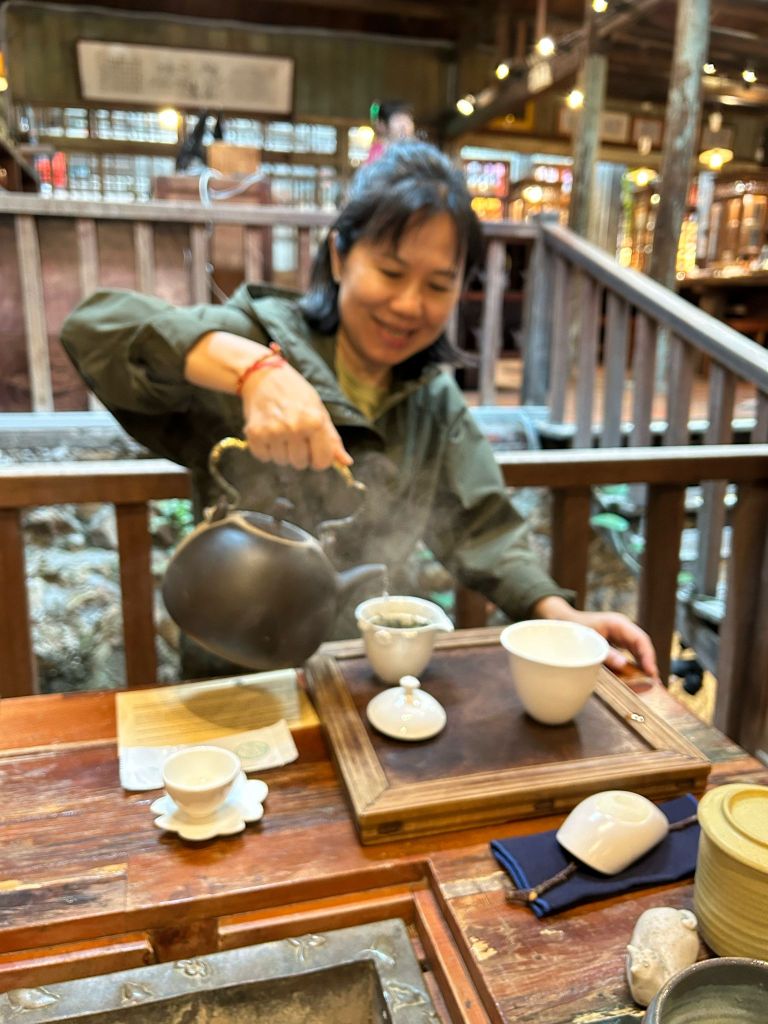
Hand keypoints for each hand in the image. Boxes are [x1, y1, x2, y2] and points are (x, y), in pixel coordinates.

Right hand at [240, 360, 351, 471]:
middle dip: (299, 454)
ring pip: (282, 461)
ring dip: (282, 451)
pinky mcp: (254, 433)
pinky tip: (268, 432)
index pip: (322, 462)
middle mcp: (294, 427)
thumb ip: (332, 439)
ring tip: (280, 430)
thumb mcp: (319, 411)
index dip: (319, 459)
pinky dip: (266, 449)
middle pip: (300, 464)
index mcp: (315, 421)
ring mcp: (273, 431)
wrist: (264, 375)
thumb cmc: (295, 393)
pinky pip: (264, 457)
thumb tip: (346, 462)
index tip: (314, 450)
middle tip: (294, 434)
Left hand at [531, 596, 658, 681]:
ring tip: (649, 684)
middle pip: (642, 645)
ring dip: (642, 666)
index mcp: (618, 623)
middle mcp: (622, 628)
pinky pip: (629, 654)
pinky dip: (633, 665)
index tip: (651, 672)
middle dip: (648, 663)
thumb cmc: (572, 629)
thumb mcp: (588, 641)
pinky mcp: (616, 643)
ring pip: (637, 651)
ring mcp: (620, 635)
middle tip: (653, 683)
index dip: (648, 656)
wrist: (561, 621)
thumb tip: (623, 664)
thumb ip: (605, 652)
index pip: (640, 639)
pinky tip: (635, 678)